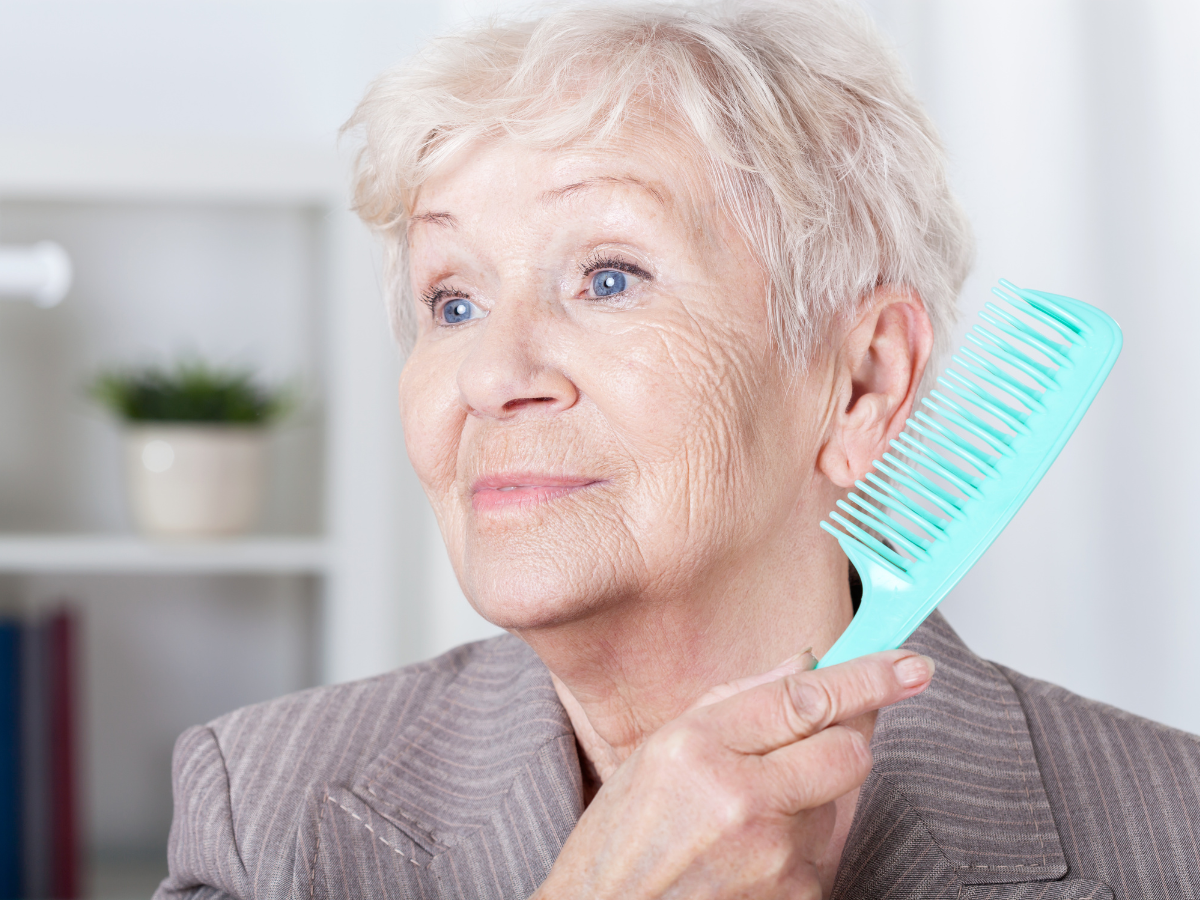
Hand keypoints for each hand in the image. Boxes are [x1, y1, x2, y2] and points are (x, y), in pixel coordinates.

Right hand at [533, 650, 934, 899]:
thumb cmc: (624, 839)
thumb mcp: (658, 752)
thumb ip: (737, 700)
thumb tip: (806, 662)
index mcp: (698, 746)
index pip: (807, 698)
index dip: (869, 678)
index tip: (911, 666)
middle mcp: (740, 798)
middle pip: (848, 752)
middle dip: (839, 745)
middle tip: (803, 753)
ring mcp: (771, 858)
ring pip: (835, 806)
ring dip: (806, 805)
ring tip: (741, 824)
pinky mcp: (792, 899)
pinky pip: (821, 857)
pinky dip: (796, 853)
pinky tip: (745, 861)